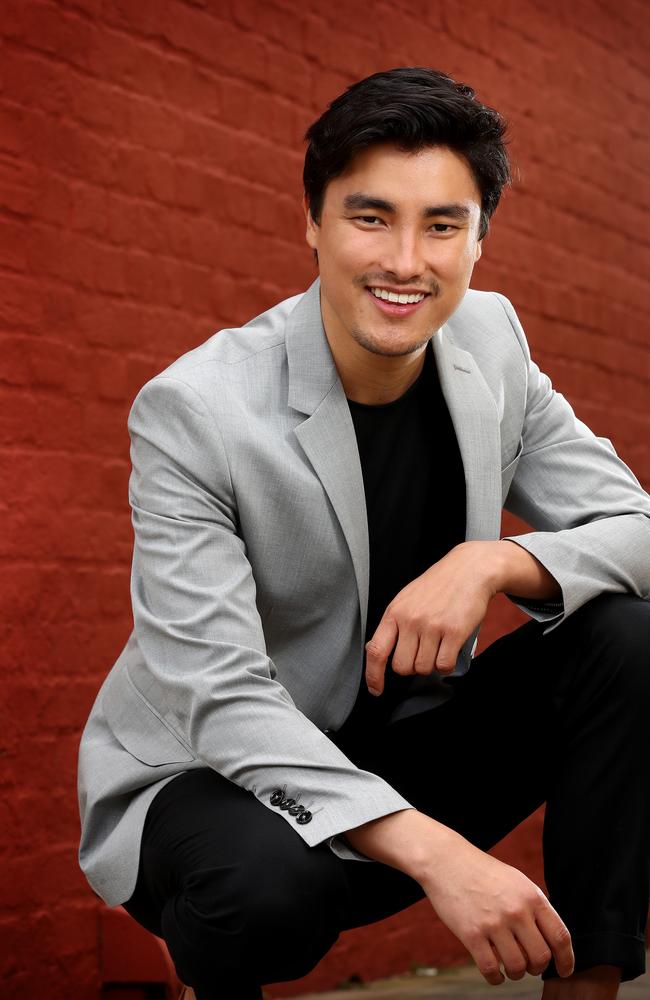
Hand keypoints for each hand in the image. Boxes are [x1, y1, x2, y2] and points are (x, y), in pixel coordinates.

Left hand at [365, 541, 498, 694]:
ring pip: (424, 668)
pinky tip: (450, 648)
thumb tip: (375, 650)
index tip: (376, 690)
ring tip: (439, 644)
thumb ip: (393, 625)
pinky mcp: (454, 631)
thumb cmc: (437, 586)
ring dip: (432, 663)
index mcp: (394, 612)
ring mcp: (432, 626)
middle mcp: (410, 620)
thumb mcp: (406, 599)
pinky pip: (444, 665)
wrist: (469, 569)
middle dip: (412, 666)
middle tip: (422, 652)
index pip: (376, 651)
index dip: (373, 676)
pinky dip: (447, 663)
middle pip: (402, 667)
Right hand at [420, 835, 573, 984]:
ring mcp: (493, 923)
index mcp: (531, 896)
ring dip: (516, 973)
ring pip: (518, 967)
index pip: (560, 937)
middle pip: (541, 957)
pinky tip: (494, 973)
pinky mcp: (471, 934)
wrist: (448, 861)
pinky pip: (491, 970)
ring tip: (510, 967)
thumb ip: (535, 908)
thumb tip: (552, 941)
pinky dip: (496, 978)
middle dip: (538, 968)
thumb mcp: (517, 882)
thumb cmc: (484, 873)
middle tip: (529, 965)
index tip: (564, 971)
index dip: (566, 960)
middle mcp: (516, 910)